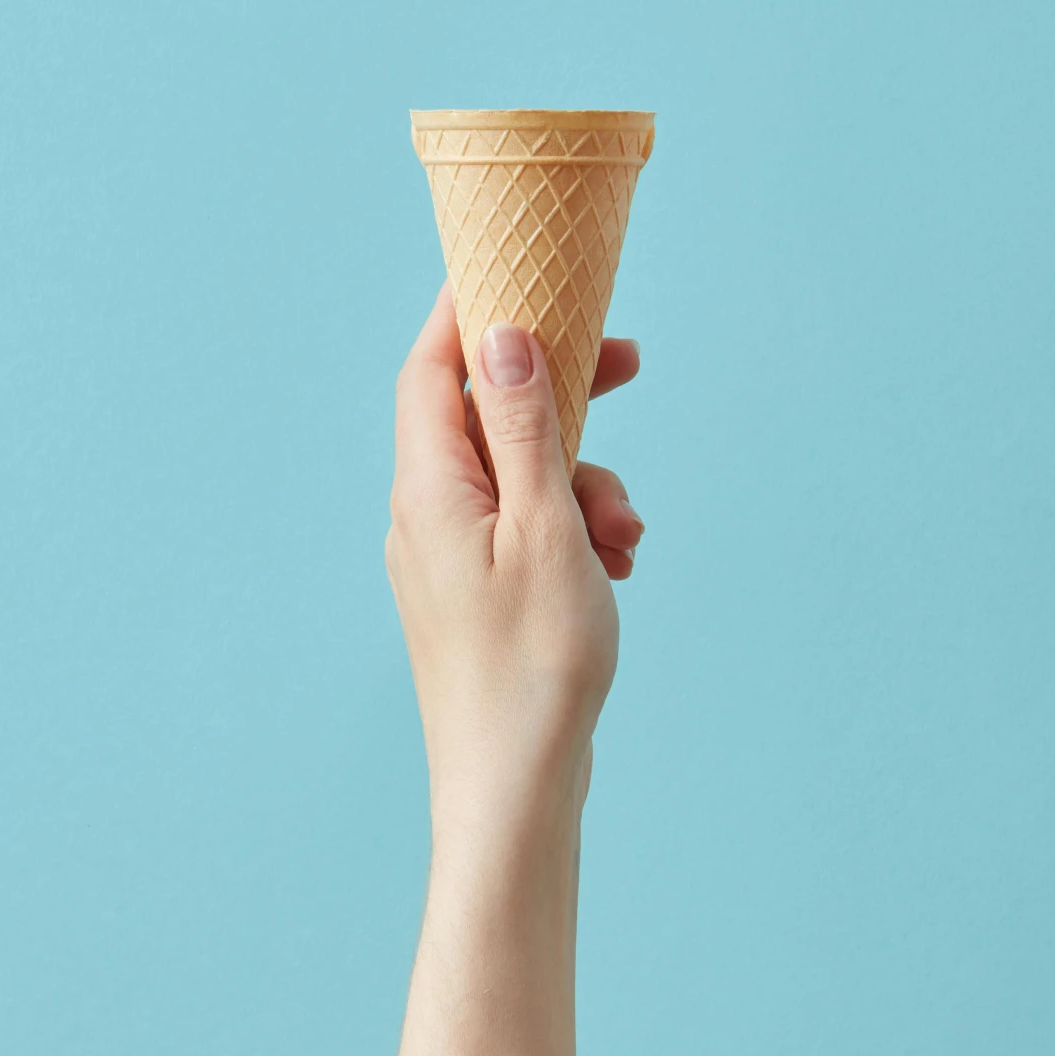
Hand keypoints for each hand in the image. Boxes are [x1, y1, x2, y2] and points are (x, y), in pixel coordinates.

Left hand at [386, 285, 644, 818]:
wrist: (517, 791)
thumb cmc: (533, 667)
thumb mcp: (546, 526)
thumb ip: (524, 424)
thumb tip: (500, 331)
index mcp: (428, 489)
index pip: (432, 367)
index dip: (473, 308)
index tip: (526, 264)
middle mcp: (425, 516)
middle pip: (483, 414)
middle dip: (560, 391)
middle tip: (629, 363)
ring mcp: (449, 559)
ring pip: (520, 475)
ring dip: (583, 480)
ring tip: (628, 530)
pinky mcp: (478, 597)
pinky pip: (527, 530)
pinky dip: (575, 529)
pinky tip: (618, 563)